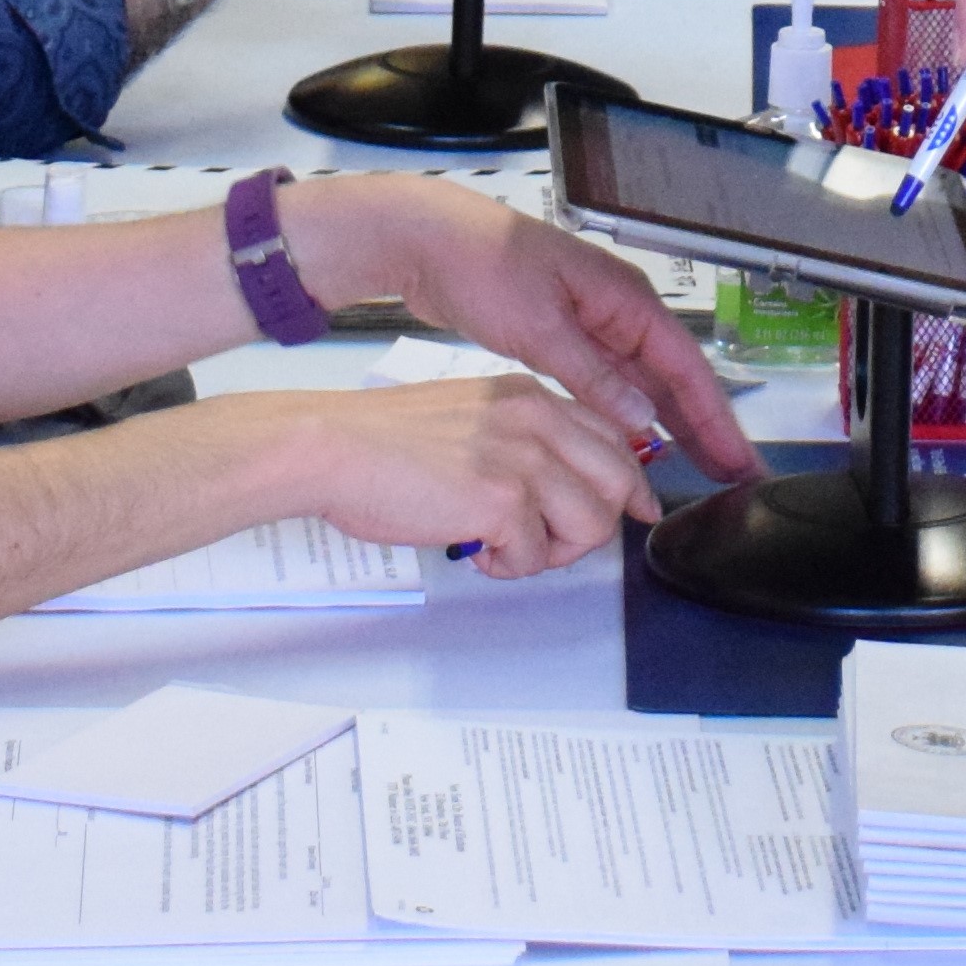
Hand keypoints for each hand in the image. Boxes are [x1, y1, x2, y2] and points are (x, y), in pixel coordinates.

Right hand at [248, 372, 673, 579]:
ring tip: (504, 548)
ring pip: (590, 524)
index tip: (632, 509)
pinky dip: (509, 567)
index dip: (627, 483)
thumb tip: (553, 485)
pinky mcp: (501, 500)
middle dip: (593, 526)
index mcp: (530, 397)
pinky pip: (536, 555)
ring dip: (551, 552)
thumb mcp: (471, 418)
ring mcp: (523, 458)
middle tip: (548, 543)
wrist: (334, 448)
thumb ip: (519, 440)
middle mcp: (537, 420)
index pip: (612, 437)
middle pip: (619, 481)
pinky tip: (476, 551)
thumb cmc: (383, 441)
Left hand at [297, 179, 759, 491]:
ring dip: (672, 424)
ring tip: (701, 467)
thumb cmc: (484, 266)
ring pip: (646, 383)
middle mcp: (618, 311)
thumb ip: (593, 375)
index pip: (686, 367)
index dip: (715, 416)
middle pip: (675, 377)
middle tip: (736, 475)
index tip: (739, 459)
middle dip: (706, 425)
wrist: (429, 240)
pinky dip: (630, 414)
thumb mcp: (540, 326)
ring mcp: (593, 324)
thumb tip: (642, 419)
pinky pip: (612, 383)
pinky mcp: (564, 337)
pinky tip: (637, 442)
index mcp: (624, 300)